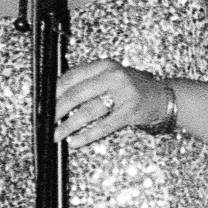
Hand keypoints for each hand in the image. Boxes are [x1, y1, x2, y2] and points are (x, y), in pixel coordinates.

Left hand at [56, 60, 174, 147]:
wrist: (164, 97)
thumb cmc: (133, 88)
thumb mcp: (112, 77)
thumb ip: (89, 82)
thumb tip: (57, 98)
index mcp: (105, 65)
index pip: (72, 76)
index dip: (54, 90)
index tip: (42, 102)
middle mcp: (113, 76)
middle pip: (77, 93)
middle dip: (57, 109)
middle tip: (46, 121)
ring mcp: (123, 93)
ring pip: (88, 110)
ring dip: (69, 125)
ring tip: (56, 135)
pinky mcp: (130, 111)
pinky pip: (103, 125)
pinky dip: (87, 135)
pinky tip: (76, 141)